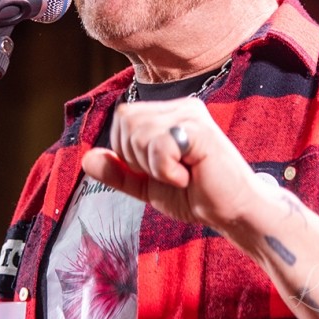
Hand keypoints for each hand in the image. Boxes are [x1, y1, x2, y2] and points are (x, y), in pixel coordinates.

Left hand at [81, 96, 258, 230]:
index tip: (160, 168)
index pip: (122, 117)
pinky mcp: (200, 129)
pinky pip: (160, 145)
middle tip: (171, 172)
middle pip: (125, 119)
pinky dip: (166, 169)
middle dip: (138, 157)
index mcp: (168, 113)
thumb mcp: (147, 185)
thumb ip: (118, 172)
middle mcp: (180, 106)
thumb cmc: (195, 195)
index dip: (128, 151)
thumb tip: (86, 159)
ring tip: (182, 173)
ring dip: (154, 165)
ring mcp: (191, 114)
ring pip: (139, 132)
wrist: (231, 212)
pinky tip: (190, 174)